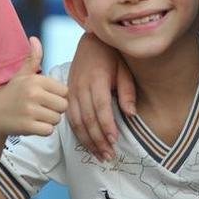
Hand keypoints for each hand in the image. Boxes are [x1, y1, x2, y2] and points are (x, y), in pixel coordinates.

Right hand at [0, 37, 67, 137]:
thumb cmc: (12, 95)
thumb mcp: (21, 75)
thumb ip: (32, 58)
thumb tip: (34, 38)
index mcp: (35, 80)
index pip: (65, 91)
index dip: (57, 96)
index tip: (44, 98)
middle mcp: (33, 93)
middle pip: (63, 106)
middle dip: (54, 110)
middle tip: (40, 109)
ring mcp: (30, 110)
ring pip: (57, 119)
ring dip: (48, 121)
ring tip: (35, 116)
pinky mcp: (27, 126)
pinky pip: (49, 131)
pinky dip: (43, 131)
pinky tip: (32, 125)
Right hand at [64, 32, 133, 160]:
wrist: (90, 42)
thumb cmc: (111, 55)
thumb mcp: (124, 69)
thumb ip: (127, 91)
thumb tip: (131, 114)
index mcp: (96, 79)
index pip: (101, 107)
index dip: (107, 126)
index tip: (114, 141)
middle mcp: (81, 87)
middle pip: (87, 118)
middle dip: (98, 140)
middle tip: (109, 156)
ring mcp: (71, 91)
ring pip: (76, 121)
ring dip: (87, 140)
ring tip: (99, 155)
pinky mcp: (67, 94)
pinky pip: (69, 117)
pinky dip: (78, 133)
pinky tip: (87, 143)